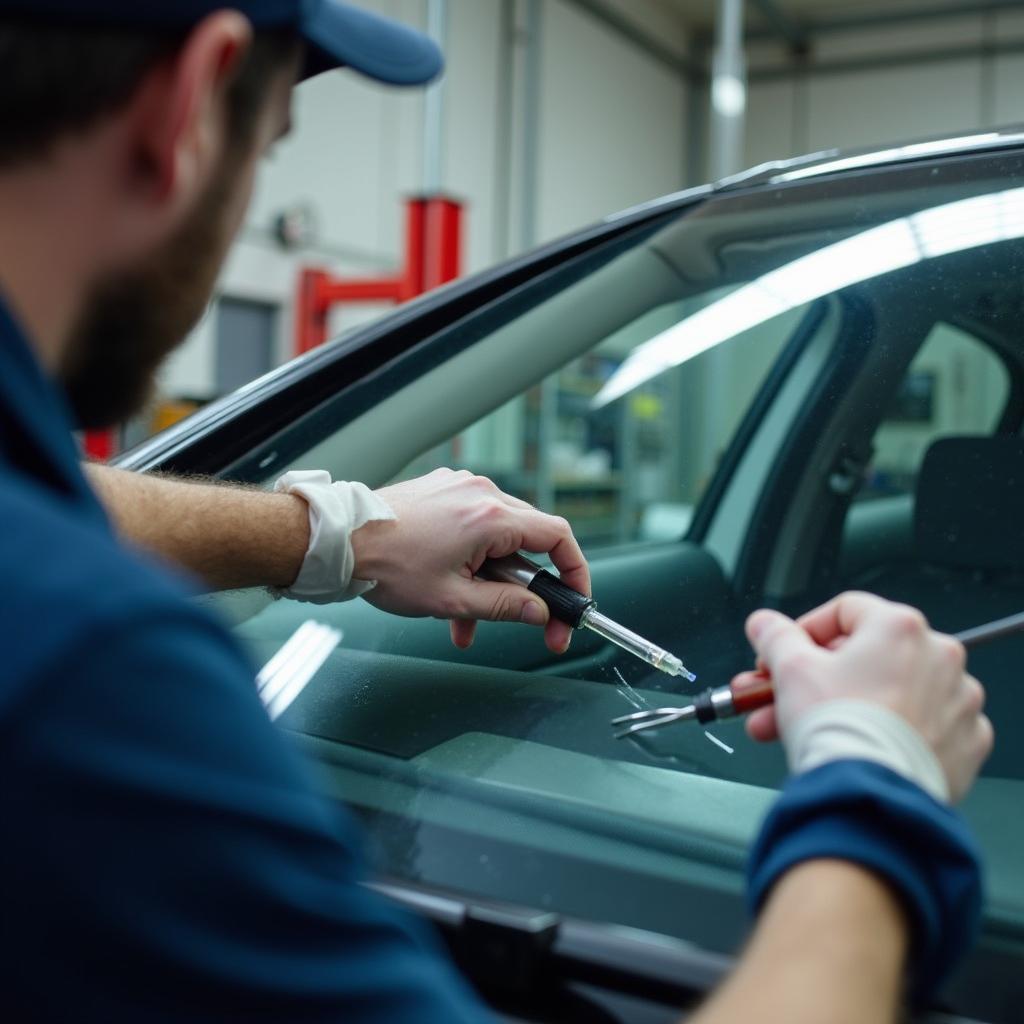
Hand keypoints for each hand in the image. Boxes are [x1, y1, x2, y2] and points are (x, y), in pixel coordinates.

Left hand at [350, 468, 589, 653]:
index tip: (574, 600)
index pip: (558, 538)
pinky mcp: (442, 493)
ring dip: (494, 581)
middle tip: (531, 621)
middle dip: (531, 586)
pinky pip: (474, 528)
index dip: (574, 572)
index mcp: (491, 517)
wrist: (338, 541)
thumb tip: (540, 613)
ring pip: (499, 540)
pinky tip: (451, 593)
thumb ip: (506, 607)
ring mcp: (460, 490)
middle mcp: (480, 493)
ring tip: (469, 622)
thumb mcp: (453, 600)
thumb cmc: (386, 567)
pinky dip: (472, 562)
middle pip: (531, 540)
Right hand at [738, 592, 992, 800]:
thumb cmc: (839, 728)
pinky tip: (859, 744)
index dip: (804, 632)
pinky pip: (920, 725)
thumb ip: (775, 637)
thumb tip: (765, 625)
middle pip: (865, 655)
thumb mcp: (790, 669)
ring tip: (804, 730)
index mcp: (899, 627)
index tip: (783, 654)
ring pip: (892, 691)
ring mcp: (957, 700)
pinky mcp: (964, 742)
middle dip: (814, 678)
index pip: (844, 611)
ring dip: (849, 704)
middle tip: (783, 696)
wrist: (869, 794)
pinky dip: (891, 731)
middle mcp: (938, 656)